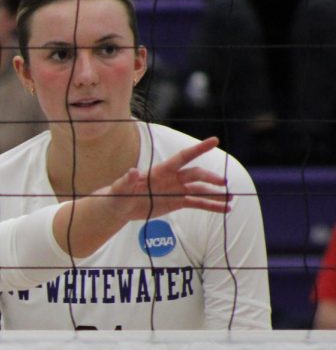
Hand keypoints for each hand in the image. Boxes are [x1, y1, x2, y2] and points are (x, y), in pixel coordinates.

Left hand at [102, 137, 229, 221]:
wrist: (120, 208)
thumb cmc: (118, 194)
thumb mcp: (120, 188)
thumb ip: (126, 180)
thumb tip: (133, 171)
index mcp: (160, 171)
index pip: (182, 157)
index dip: (198, 149)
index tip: (214, 140)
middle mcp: (172, 178)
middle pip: (196, 175)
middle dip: (210, 178)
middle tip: (223, 183)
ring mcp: (176, 190)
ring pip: (200, 190)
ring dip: (215, 194)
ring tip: (231, 199)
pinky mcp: (177, 202)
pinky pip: (197, 203)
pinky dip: (210, 206)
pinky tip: (224, 209)